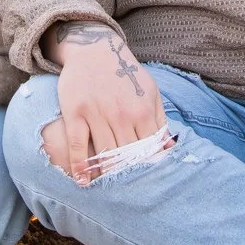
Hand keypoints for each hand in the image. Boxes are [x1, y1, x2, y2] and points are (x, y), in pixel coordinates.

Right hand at [54, 24, 167, 183]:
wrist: (94, 48)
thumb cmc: (125, 73)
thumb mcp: (150, 90)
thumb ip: (159, 119)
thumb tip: (168, 149)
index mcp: (143, 110)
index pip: (149, 149)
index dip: (148, 168)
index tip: (147, 184)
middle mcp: (122, 114)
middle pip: (127, 156)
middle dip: (128, 175)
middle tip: (127, 195)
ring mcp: (98, 113)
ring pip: (105, 154)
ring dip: (106, 175)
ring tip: (107, 191)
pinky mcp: (76, 112)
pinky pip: (78, 144)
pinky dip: (80, 166)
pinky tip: (82, 182)